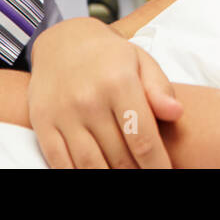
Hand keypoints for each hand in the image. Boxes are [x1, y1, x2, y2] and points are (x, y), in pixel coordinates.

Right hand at [28, 17, 182, 167]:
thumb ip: (159, 89)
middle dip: (136, 173)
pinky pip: (60, 163)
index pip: (142, 139)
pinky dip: (77, 174)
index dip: (157, 165)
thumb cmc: (110, 56)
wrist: (63, 40)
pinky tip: (94, 173)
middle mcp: (89, 100)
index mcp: (119, 83)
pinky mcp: (43, 123)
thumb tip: (176, 113)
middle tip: (145, 175)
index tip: (166, 174)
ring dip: (108, 178)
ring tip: (123, 177)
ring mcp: (63, 113)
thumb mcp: (141, 62)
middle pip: (118, 157)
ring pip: (90, 165)